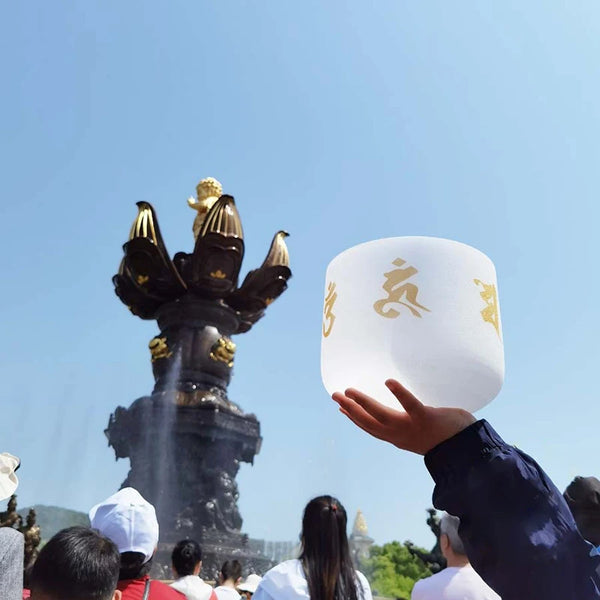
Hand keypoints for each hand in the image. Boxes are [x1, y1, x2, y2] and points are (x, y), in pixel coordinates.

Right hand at [332, 379, 475, 454]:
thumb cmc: (450, 438)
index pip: (371, 428)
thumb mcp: (424, 433)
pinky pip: (410, 404)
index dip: (355, 419)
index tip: (341, 409)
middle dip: (350, 409)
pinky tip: (388, 382)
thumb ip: (413, 423)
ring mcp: (411, 427)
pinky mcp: (425, 418)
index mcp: (399, 438)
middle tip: (335, 395)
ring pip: (381, 415)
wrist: (470, 452)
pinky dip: (399, 394)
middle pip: (369, 422)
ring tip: (349, 390)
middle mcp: (400, 435)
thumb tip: (409, 409)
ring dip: (363, 403)